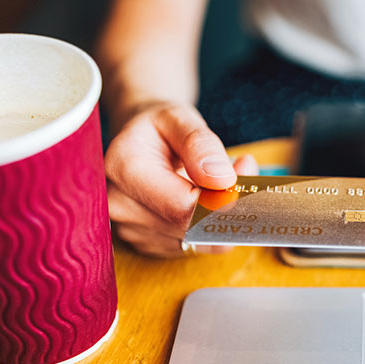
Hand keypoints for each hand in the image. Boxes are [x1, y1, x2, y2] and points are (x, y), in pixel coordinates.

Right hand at [105, 102, 257, 256]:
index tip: (243, 171)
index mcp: (125, 170)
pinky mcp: (148, 243)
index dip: (219, 197)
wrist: (139, 141)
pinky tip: (209, 200)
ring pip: (197, 240)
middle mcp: (120, 206)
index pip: (182, 206)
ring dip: (221, 215)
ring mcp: (131, 230)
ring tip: (224, 180)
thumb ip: (200, 144)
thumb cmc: (159, 128)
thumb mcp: (178, 118)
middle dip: (225, 203)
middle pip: (190, 226)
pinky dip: (210, 226)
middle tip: (244, 169)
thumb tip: (222, 180)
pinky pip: (194, 245)